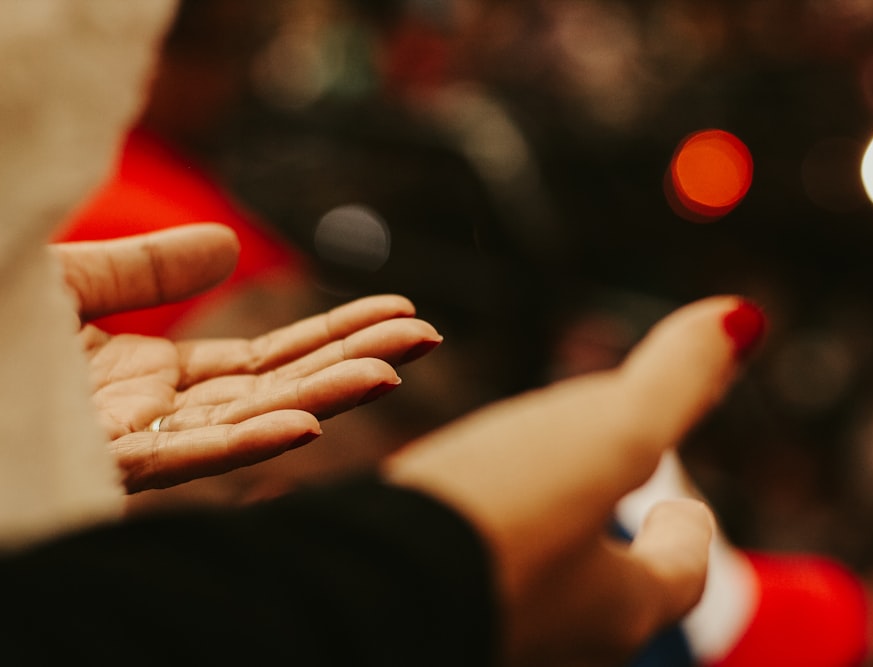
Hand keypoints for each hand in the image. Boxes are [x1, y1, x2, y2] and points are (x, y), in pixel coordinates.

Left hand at [53, 224, 441, 492]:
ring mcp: (132, 449)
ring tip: (393, 371)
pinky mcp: (100, 472)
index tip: (397, 312)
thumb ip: (143, 272)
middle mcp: (159, 419)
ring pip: (248, 427)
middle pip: (277, 390)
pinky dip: (247, 445)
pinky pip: (183, 462)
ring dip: (324, 400)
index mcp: (156, 381)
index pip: (268, 359)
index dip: (333, 334)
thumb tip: (231, 247)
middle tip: (426, 336)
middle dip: (353, 361)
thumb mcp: (61, 285)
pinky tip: (305, 426)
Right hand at [385, 295, 764, 665]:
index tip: (686, 509)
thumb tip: (745, 318)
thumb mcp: (606, 433)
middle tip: (607, 507)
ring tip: (531, 514)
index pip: (679, 579)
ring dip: (545, 561)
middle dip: (618, 557)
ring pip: (538, 603)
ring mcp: (495, 643)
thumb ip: (674, 383)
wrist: (361, 598)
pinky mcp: (427, 627)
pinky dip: (477, 564)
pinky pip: (470, 595)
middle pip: (612, 603)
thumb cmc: (499, 519)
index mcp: (619, 610)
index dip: (688, 538)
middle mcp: (561, 648)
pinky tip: (444, 537)